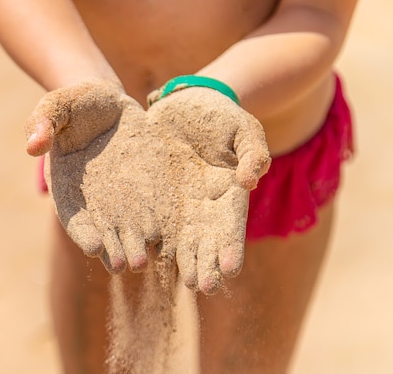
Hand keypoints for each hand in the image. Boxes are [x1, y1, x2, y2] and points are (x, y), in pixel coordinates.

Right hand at [26, 80, 165, 272]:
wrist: (109, 105)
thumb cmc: (77, 105)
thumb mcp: (57, 106)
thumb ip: (44, 122)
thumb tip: (33, 146)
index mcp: (67, 186)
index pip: (74, 217)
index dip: (84, 233)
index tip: (94, 247)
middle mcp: (95, 200)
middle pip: (105, 232)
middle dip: (114, 250)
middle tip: (124, 265)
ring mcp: (123, 198)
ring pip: (130, 230)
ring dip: (137, 248)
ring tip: (144, 262)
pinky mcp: (147, 190)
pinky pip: (155, 212)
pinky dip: (161, 229)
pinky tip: (168, 242)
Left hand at [147, 87, 269, 293]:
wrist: (183, 106)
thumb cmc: (220, 118)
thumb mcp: (243, 129)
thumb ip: (253, 152)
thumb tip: (250, 181)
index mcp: (228, 198)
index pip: (231, 227)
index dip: (231, 247)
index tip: (229, 268)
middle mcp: (202, 211)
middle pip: (204, 243)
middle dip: (204, 265)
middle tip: (202, 286)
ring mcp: (175, 208)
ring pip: (175, 241)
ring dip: (177, 263)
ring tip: (177, 282)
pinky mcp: (151, 200)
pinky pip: (146, 223)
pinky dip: (143, 241)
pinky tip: (139, 257)